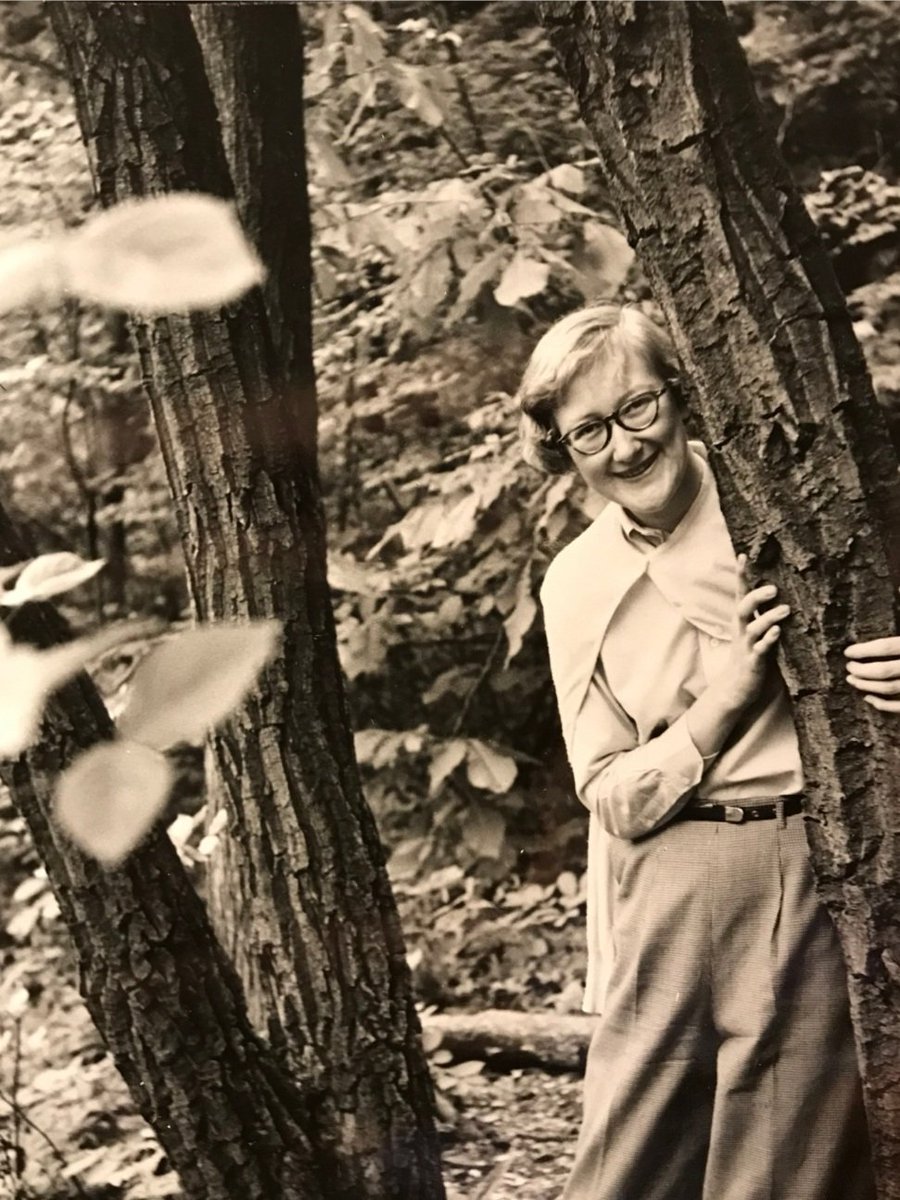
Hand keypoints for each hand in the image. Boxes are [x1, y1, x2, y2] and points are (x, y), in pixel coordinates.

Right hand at [726, 554, 790, 708]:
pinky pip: (760, 650)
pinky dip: (768, 640)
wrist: (737, 688)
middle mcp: (742, 630)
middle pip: (743, 607)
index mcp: (743, 621)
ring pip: (753, 628)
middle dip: (756, 596)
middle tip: (773, 589)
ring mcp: (746, 646)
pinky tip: (778, 632)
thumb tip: (788, 593)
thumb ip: (766, 615)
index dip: (741, 576)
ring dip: (768, 617)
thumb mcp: (757, 633)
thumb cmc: (752, 657)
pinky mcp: (753, 663)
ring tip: (785, 610)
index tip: (743, 556)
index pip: (741, 594)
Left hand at [844, 635, 899, 712]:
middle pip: (883, 670)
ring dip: (866, 685)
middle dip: (861, 670)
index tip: (848, 652)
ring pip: (888, 687)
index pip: (886, 647)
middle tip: (848, 667)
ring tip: (851, 679)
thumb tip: (871, 643)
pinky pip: (898, 706)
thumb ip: (895, 643)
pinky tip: (867, 698)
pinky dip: (882, 704)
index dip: (863, 650)